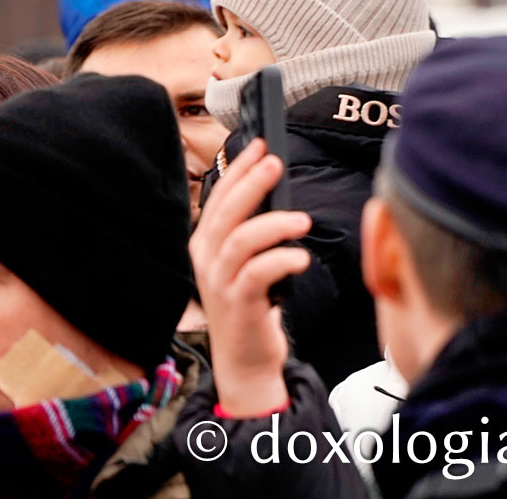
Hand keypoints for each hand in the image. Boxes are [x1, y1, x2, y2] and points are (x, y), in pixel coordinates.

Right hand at [190, 138, 311, 416]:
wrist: (245, 359)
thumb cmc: (250, 306)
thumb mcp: (244, 264)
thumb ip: (250, 233)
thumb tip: (275, 196)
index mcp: (204, 243)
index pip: (218, 196)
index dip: (239, 169)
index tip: (259, 146)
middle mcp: (205, 258)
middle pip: (226, 211)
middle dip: (251, 183)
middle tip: (276, 164)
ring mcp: (219, 280)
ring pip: (240, 239)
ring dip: (273, 224)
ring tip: (301, 220)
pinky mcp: (238, 302)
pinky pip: (257, 272)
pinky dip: (280, 259)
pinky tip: (300, 257)